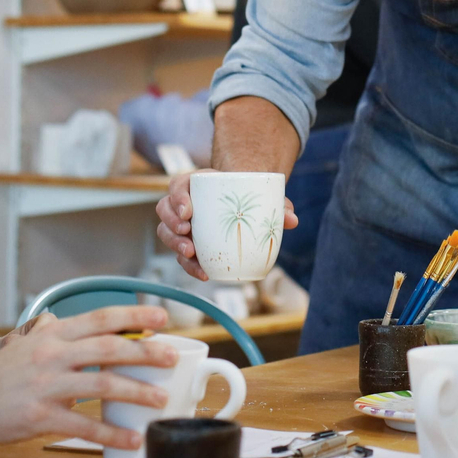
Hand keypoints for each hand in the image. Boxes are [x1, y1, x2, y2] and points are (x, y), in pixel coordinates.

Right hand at [0, 305, 174, 448]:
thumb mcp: (25, 342)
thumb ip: (52, 331)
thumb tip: (70, 321)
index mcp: (53, 334)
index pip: (101, 318)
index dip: (134, 315)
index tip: (162, 317)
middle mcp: (52, 354)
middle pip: (109, 348)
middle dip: (145, 352)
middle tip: (172, 357)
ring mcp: (46, 385)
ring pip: (101, 385)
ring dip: (136, 392)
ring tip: (159, 400)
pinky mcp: (40, 416)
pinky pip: (82, 425)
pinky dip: (109, 433)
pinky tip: (129, 438)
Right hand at [155, 171, 297, 280]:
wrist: (244, 203)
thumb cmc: (249, 194)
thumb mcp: (262, 195)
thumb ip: (278, 204)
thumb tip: (292, 220)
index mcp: (195, 184)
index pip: (177, 186)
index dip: (177, 198)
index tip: (188, 210)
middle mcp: (183, 203)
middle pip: (164, 210)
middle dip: (172, 224)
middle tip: (186, 233)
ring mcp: (182, 224)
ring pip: (166, 233)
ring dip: (175, 245)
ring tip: (191, 253)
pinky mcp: (187, 243)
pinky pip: (180, 255)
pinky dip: (189, 265)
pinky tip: (203, 273)